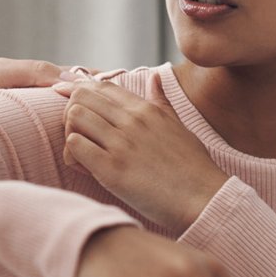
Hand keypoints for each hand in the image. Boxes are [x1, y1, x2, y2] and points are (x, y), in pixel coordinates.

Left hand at [53, 79, 227, 230]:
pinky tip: (85, 167)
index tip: (73, 105)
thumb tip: (154, 77)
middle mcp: (132, 120)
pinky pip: (75, 146)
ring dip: (71, 133)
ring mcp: (121, 143)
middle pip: (81, 96)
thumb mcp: (178, 125)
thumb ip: (161, 100)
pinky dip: (73, 155)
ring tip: (83, 151)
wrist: (204, 199)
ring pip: (74, 117)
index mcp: (145, 109)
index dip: (81, 93)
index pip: (101, 86)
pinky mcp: (112, 169)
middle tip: (80, 134)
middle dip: (72, 112)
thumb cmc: (192, 166)